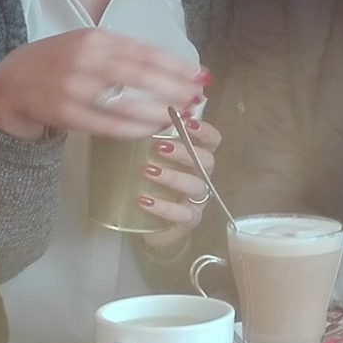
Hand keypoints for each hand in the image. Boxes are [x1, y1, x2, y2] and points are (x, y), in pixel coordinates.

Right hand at [0, 29, 205, 141]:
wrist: (11, 83)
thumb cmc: (59, 63)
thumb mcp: (88, 46)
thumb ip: (124, 54)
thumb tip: (172, 68)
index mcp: (95, 39)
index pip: (145, 51)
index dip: (176, 65)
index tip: (200, 75)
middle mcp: (85, 60)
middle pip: (140, 76)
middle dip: (174, 89)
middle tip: (197, 99)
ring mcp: (73, 87)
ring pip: (126, 103)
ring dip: (158, 112)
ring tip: (180, 117)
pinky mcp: (65, 114)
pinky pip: (107, 125)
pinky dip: (133, 129)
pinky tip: (151, 130)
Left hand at [140, 114, 220, 254]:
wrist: (151, 226)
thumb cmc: (151, 185)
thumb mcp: (148, 160)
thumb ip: (146, 140)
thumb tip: (131, 117)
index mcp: (196, 158)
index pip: (212, 140)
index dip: (204, 131)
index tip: (186, 122)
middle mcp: (202, 177)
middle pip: (206, 161)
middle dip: (185, 152)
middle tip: (159, 146)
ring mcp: (198, 200)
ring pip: (196, 186)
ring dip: (173, 176)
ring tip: (148, 171)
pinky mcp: (189, 221)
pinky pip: (183, 214)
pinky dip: (165, 207)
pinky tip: (145, 201)